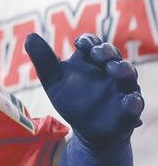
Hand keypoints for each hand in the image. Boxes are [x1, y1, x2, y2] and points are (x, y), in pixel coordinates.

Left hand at [26, 33, 143, 147]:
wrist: (85, 129)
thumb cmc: (70, 99)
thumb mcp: (52, 80)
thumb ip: (43, 59)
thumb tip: (30, 36)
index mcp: (89, 61)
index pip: (92, 43)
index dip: (88, 40)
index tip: (80, 43)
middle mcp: (108, 70)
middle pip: (112, 54)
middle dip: (106, 51)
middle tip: (97, 54)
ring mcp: (121, 87)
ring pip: (128, 73)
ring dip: (122, 69)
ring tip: (112, 69)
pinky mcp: (130, 107)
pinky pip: (136, 102)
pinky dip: (134, 101)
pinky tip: (130, 101)